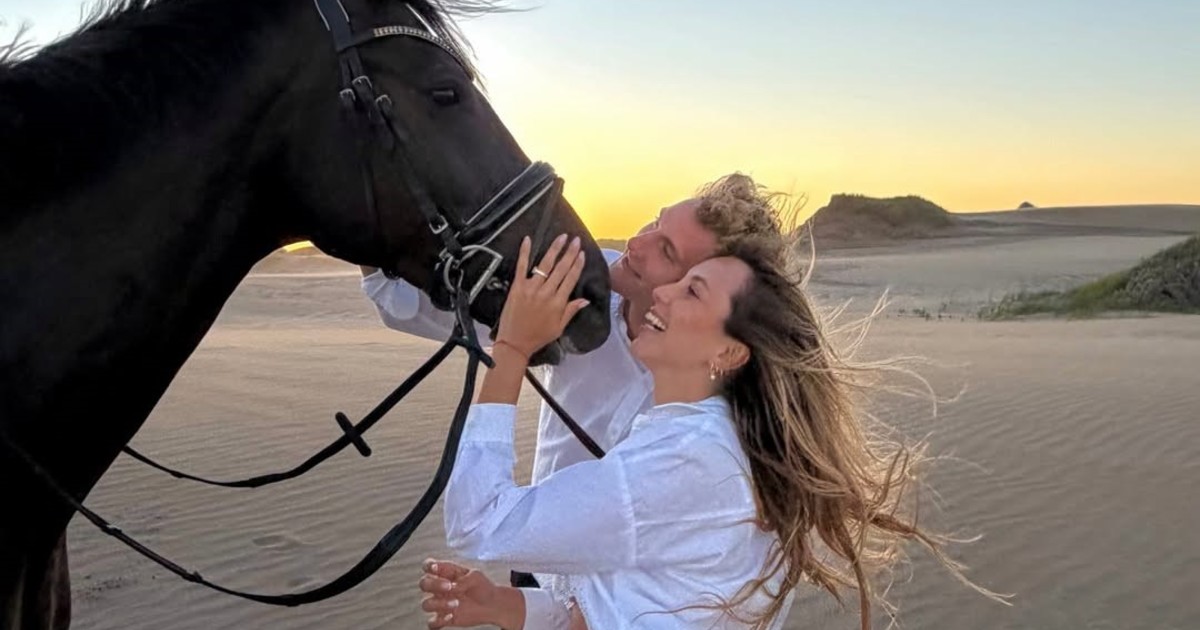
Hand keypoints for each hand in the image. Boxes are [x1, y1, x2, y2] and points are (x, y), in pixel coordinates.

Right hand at [418, 559, 502, 627]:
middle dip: (434, 584)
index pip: (429, 566)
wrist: (492, 605)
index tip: (435, 567)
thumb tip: (453, 586)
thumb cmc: (482, 587)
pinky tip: (451, 616)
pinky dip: (439, 621)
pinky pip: (432, 622)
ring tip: (456, 603)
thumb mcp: (476, 576)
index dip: (428, 566)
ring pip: (426, 604)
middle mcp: (439, 588)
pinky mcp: (443, 618)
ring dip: (438, 604)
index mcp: (445, 574)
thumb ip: (463, 580)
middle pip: (424, 584)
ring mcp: (440, 603)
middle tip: (449, 586)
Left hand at [494, 233, 588, 358]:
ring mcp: (531, 288)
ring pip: (545, 264)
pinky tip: (527, 240)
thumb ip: (571, 311)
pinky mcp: (517, 287)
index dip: (577, 264)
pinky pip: (522, 266)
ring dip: (554, 249)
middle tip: (575, 240)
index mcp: (558, 303)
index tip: (582, 253)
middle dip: (570, 252)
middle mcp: (546, 293)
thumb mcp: (559, 328)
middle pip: (561, 268)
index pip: (571, 279)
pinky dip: (524, 252)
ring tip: (561, 238)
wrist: (514, 343)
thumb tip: (585, 300)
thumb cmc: (537, 337)